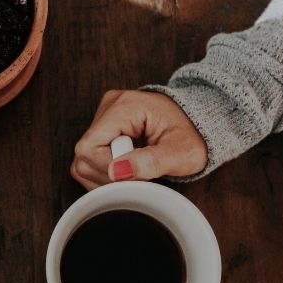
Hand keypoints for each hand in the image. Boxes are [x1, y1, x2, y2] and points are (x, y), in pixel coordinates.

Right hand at [71, 89, 206, 189]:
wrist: (199, 125)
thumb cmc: (193, 136)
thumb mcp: (181, 153)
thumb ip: (151, 162)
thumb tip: (117, 171)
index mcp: (125, 106)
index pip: (90, 147)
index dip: (109, 170)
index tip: (137, 174)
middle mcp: (109, 106)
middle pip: (84, 155)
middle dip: (110, 175)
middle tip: (140, 173)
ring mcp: (104, 115)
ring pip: (83, 160)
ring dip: (108, 176)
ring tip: (136, 170)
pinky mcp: (103, 128)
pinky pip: (89, 159)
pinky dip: (106, 171)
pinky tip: (128, 168)